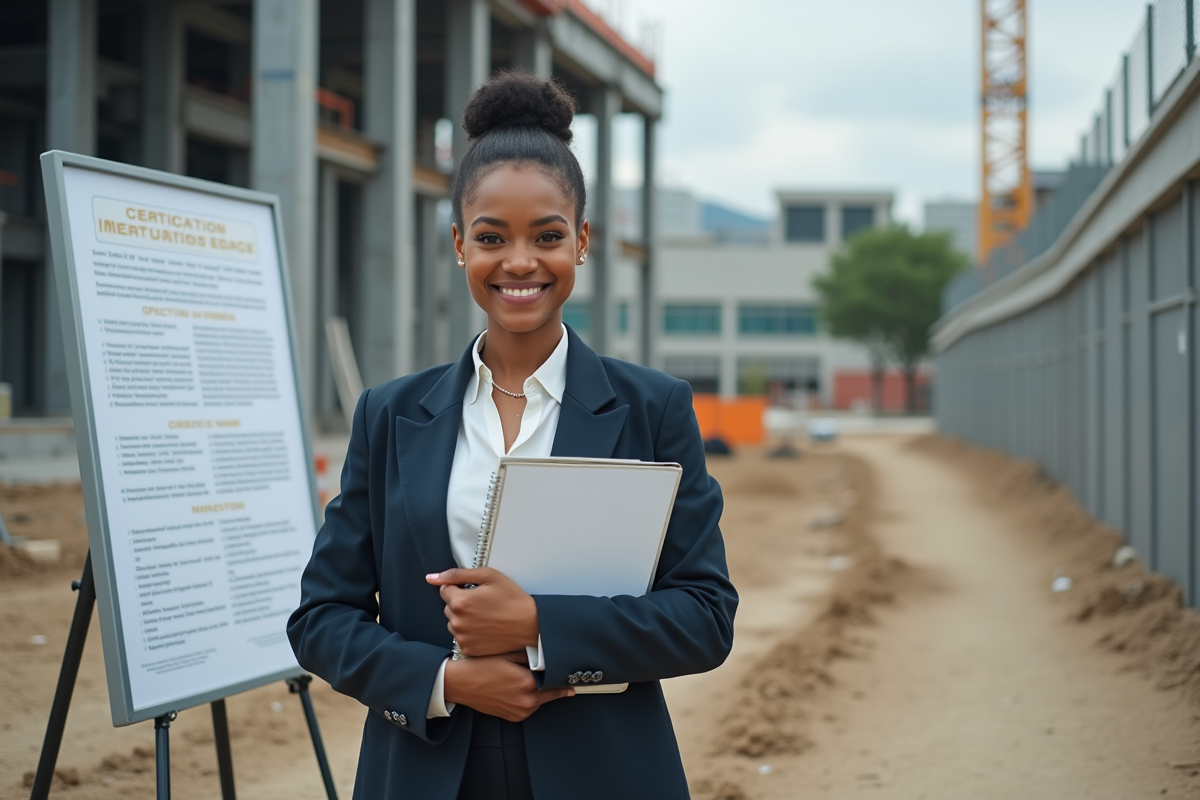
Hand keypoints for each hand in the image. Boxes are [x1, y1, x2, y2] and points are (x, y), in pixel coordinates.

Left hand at [426, 568, 538, 656]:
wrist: (530, 625)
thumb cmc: (512, 600)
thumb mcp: (489, 576)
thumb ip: (458, 574)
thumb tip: (432, 577)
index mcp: (460, 602)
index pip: (444, 590)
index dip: (460, 587)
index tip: (475, 591)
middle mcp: (457, 622)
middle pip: (449, 606)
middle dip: (461, 602)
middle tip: (483, 603)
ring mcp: (462, 637)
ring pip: (453, 622)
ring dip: (463, 618)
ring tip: (485, 616)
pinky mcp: (469, 649)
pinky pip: (461, 637)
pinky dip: (469, 632)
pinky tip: (485, 627)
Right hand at [444, 651, 573, 721]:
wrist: (459, 683)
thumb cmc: (479, 666)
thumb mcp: (507, 653)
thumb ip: (530, 655)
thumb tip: (546, 655)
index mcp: (526, 684)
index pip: (554, 682)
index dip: (563, 678)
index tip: (571, 678)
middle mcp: (525, 701)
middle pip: (550, 693)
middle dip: (550, 683)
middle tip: (551, 675)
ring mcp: (519, 711)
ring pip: (539, 700)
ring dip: (538, 691)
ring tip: (525, 677)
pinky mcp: (512, 717)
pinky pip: (528, 707)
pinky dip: (528, 698)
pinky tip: (518, 687)